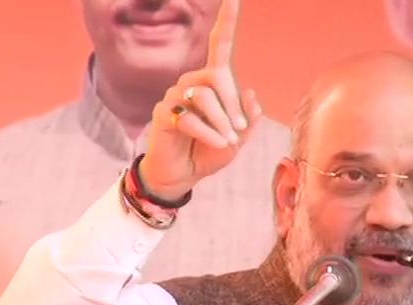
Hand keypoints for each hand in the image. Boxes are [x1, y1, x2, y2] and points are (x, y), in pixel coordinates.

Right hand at [138, 0, 261, 199]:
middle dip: (233, 104)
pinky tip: (218, 145)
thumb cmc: (210, 152)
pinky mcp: (163, 114)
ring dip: (223, 122)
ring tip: (228, 141)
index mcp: (212, 82)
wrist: (183, 175)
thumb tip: (249, 93)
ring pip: (205, 96)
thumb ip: (248, 117)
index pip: (220, 45)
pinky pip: (189, 117)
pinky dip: (209, 133)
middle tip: (240, 130)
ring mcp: (174, 96)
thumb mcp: (238, 137)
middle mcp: (191, 81)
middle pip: (218, 75)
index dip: (227, 21)